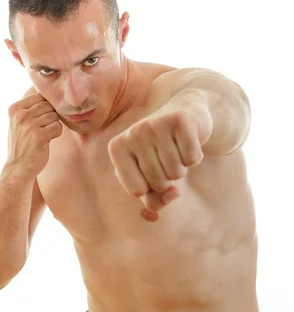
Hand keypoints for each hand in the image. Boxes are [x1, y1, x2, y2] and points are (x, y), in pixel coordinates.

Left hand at [108, 101, 212, 221]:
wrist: (184, 112)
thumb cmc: (160, 150)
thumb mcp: (149, 177)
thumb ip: (154, 199)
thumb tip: (174, 193)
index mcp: (117, 148)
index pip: (137, 191)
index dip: (150, 188)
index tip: (150, 169)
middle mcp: (132, 132)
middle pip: (159, 183)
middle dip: (168, 178)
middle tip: (166, 156)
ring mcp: (155, 124)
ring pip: (177, 173)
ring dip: (182, 167)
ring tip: (176, 148)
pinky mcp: (180, 119)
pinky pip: (193, 159)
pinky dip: (195, 156)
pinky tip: (188, 141)